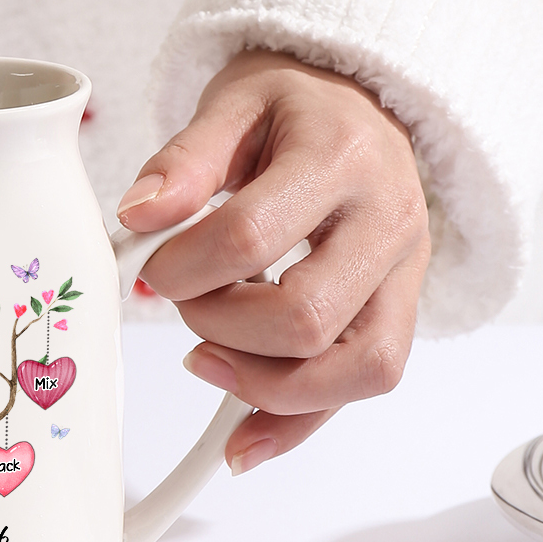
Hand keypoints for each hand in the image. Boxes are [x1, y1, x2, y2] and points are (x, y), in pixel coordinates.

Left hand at [116, 50, 429, 473]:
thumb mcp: (232, 102)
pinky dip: (300, 423)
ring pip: (357, 367)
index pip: (252, 236)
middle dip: (221, 326)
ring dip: (264, 385)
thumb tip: (137, 216)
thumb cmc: (292, 105)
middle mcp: (389, 219)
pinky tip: (241, 441)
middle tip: (182, 301)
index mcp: (340, 157)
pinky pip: (368, 383)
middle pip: (307, 316)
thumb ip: (183, 159)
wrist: (360, 100)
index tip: (152, 265)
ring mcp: (406, 271)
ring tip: (204, 360)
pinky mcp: (402, 308)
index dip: (185, 266)